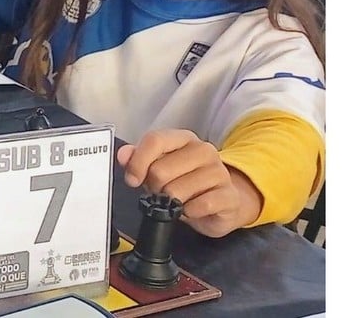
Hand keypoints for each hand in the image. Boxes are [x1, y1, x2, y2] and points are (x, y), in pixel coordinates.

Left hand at [116, 129, 261, 237]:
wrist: (222, 203)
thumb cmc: (185, 183)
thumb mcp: (159, 169)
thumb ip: (139, 159)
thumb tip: (123, 155)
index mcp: (184, 139)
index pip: (155, 140)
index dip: (138, 163)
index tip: (132, 180)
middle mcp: (204, 150)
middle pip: (161, 170)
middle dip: (155, 188)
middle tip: (162, 193)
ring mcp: (219, 172)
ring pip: (177, 191)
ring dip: (172, 203)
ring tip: (179, 201)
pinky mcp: (229, 196)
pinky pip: (199, 206)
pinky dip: (189, 213)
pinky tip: (192, 210)